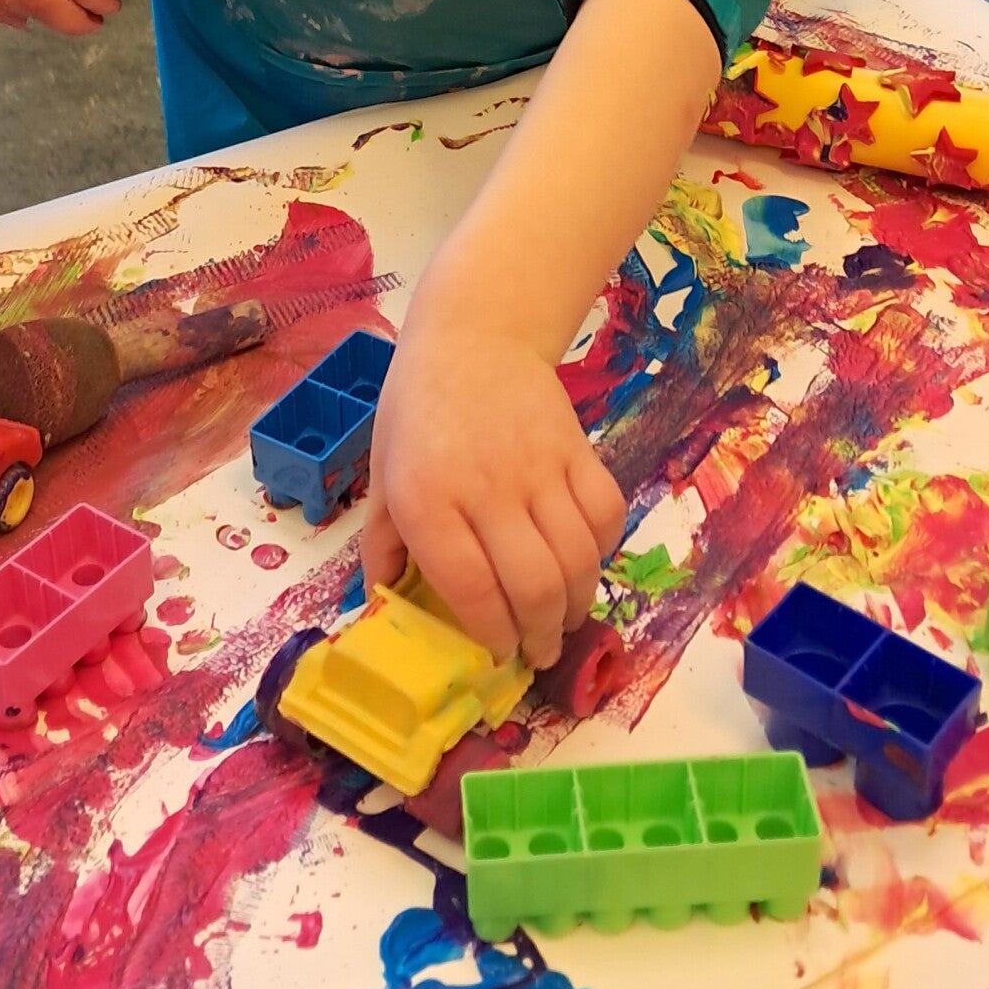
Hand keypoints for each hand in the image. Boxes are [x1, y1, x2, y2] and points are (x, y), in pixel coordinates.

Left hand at [360, 318, 625, 670]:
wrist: (475, 333)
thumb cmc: (418, 409)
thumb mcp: (384, 475)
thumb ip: (383, 544)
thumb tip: (383, 605)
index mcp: (428, 499)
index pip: (470, 588)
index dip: (492, 635)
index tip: (498, 655)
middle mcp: (487, 488)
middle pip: (535, 585)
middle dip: (542, 636)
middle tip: (538, 652)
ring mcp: (539, 467)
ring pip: (578, 559)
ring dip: (576, 604)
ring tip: (562, 619)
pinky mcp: (578, 450)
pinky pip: (605, 515)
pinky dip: (603, 550)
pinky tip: (585, 563)